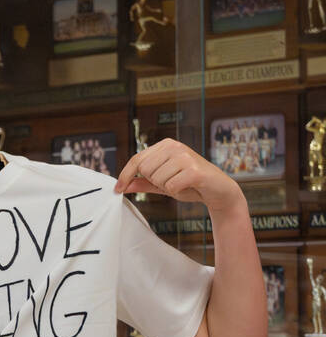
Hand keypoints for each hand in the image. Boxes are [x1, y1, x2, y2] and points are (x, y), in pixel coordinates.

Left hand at [114, 138, 243, 213]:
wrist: (218, 190)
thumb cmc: (190, 184)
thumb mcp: (163, 184)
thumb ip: (143, 183)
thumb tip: (123, 185)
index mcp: (165, 145)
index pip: (137, 159)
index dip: (125, 175)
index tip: (117, 189)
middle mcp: (174, 146)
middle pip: (145, 170)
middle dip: (155, 182)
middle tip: (172, 182)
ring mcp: (184, 155)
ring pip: (157, 179)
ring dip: (168, 187)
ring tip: (182, 183)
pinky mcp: (194, 169)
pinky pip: (171, 186)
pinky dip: (177, 191)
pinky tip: (189, 186)